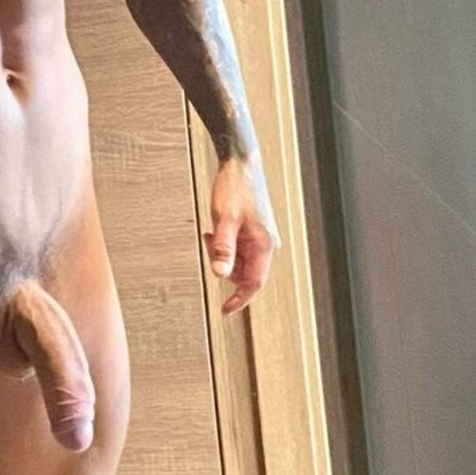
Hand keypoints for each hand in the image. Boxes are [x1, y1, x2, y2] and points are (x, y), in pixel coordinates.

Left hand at [203, 153, 280, 315]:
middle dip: (224, 265)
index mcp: (265, 244)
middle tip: (208, 241)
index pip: (254, 283)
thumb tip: (220, 275)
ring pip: (239, 260)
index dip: (239, 299)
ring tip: (211, 230)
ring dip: (222, 253)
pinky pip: (238, 248)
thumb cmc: (234, 188)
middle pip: (244, 272)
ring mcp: (261, 238)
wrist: (241, 163)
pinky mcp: (254, 231)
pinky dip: (224, 244)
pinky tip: (215, 228)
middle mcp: (267, 244)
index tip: (223, 311)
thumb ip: (222, 248)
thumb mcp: (223, 219)